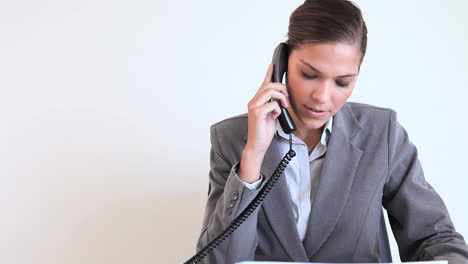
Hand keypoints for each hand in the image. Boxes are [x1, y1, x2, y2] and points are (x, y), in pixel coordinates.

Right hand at [238, 64, 289, 182]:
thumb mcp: (272, 115)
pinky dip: (278, 109)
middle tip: (287, 98)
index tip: (273, 65)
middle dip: (281, 88)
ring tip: (284, 106)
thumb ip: (274, 105)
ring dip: (281, 97)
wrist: (258, 145)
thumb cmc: (264, 131)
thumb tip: (282, 98)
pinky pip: (272, 104)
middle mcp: (254, 102)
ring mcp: (254, 106)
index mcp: (257, 101)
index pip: (263, 84)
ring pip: (270, 91)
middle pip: (269, 85)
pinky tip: (276, 116)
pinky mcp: (257, 113)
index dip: (269, 74)